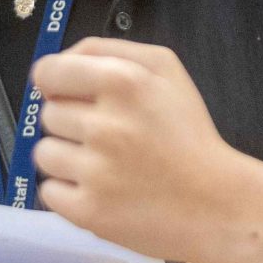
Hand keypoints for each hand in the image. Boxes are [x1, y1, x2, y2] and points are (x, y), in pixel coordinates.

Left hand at [31, 39, 255, 262]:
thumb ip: (108, 50)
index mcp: (122, 81)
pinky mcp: (89, 212)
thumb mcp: (165, 69)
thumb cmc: (188, 133)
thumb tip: (52, 69)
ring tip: (104, 166)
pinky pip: (49, 191)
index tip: (70, 97)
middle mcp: (104, 125)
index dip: (55, 83)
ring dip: (66, 158)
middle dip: (72, 123)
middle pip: (48, 114)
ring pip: (44, 154)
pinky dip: (68, 193)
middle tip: (109, 138)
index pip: (48, 71)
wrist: (218, 204)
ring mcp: (95, 172)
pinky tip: (100, 191)